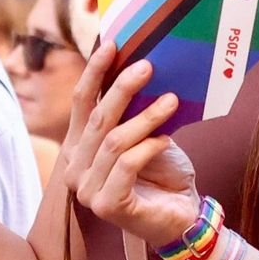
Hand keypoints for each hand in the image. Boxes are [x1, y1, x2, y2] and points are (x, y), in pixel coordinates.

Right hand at [61, 44, 199, 248]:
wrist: (183, 215)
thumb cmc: (162, 172)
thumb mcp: (146, 133)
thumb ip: (134, 111)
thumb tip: (142, 66)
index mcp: (79, 147)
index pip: (81, 103)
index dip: (94, 72)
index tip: (111, 44)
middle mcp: (75, 168)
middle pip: (97, 118)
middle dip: (122, 88)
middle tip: (148, 66)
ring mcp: (87, 190)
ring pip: (114, 142)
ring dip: (145, 118)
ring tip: (171, 101)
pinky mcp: (106, 206)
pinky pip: (127, 165)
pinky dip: (148, 148)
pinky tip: (167, 139)